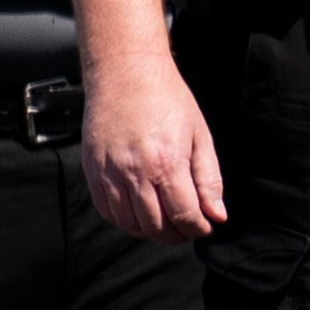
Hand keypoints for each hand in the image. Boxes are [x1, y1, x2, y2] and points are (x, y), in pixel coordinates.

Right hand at [80, 49, 224, 241]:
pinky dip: (125, 221)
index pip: (184, 215)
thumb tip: (217, 214)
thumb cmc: (168, 100)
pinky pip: (107, 211)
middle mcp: (135, 173)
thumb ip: (209, 178)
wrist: (127, 74)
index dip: (198, 229)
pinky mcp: (92, 172)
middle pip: (156, 226)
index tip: (205, 228)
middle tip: (188, 229)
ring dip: (150, 232)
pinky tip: (140, 214)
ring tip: (167, 224)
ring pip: (129, 224)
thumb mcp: (200, 135)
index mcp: (166, 164)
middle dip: (176, 235)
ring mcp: (109, 174)